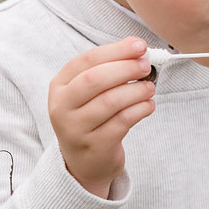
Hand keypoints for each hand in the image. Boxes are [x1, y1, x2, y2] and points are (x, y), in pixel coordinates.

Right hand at [48, 36, 155, 197]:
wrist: (84, 162)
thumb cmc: (91, 117)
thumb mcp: (89, 93)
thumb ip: (109, 70)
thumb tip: (138, 49)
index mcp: (59, 86)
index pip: (86, 61)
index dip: (115, 51)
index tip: (139, 45)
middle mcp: (62, 107)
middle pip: (95, 79)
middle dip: (125, 68)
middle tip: (146, 66)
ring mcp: (76, 129)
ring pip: (110, 102)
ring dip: (136, 90)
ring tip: (150, 87)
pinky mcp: (95, 146)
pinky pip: (123, 122)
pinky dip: (140, 109)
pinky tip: (149, 105)